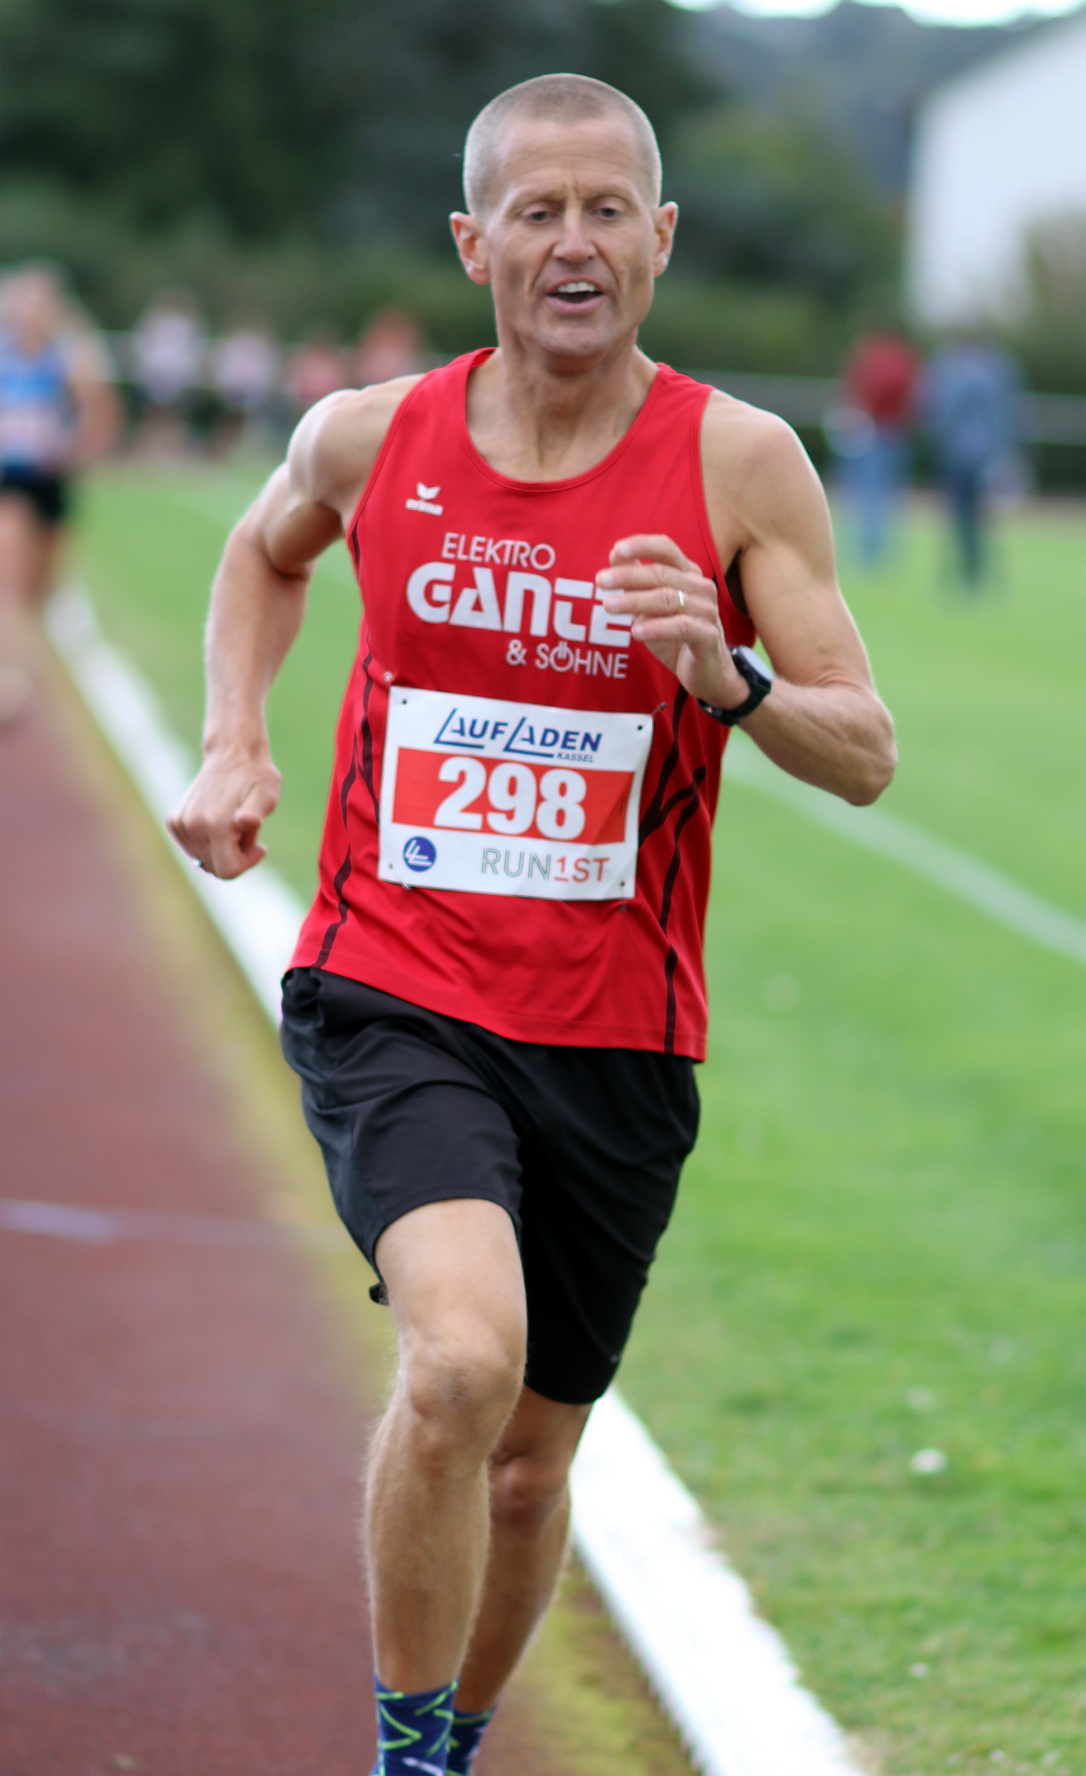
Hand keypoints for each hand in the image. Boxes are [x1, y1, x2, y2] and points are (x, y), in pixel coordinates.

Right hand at [167, 746, 281, 879]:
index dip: (247, 863)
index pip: (227, 871)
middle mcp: (192, 825)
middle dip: (235, 856)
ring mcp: (180, 823)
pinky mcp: (174, 821)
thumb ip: (255, 815)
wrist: (232, 753)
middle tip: (246, 831)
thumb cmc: (256, 777)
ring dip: (222, 849)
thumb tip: (244, 821)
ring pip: (204, 860)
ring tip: (232, 823)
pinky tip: (218, 822)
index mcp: (215, 824)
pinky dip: (208, 843)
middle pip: (215, 868)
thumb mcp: (266, 796)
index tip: (259, 845)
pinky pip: (193, 849)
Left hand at [596, 535, 749, 709]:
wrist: (707, 671)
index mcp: (688, 574)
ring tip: (608, 606)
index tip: (615, 550)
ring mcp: (707, 611)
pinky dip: (656, 627)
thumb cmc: (676, 635)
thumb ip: (636, 582)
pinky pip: (681, 627)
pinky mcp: (708, 636)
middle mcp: (700, 587)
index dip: (641, 545)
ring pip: (668, 598)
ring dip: (634, 601)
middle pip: (661, 573)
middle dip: (628, 576)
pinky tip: (635, 631)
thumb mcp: (651, 606)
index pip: (666, 549)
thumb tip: (616, 556)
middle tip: (600, 581)